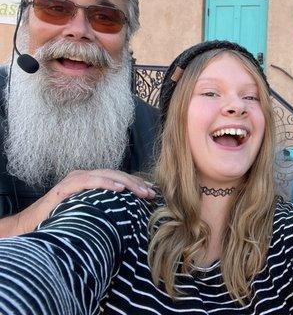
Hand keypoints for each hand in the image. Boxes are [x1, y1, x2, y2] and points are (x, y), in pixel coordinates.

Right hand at [0, 169, 155, 236]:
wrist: (33, 225)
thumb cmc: (63, 220)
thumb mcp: (90, 213)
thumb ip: (105, 209)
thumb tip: (129, 216)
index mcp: (92, 181)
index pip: (119, 179)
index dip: (136, 184)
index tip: (152, 192)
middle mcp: (85, 176)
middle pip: (117, 175)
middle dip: (136, 184)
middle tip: (151, 194)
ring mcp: (76, 179)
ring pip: (107, 175)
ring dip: (127, 182)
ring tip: (140, 191)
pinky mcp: (67, 186)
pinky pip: (90, 181)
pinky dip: (106, 183)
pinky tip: (119, 188)